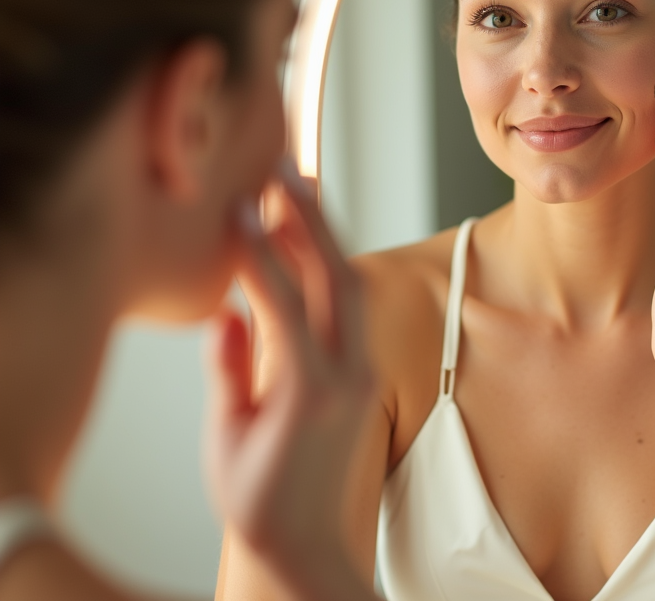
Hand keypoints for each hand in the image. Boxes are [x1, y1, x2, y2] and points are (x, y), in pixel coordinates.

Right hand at [204, 160, 374, 599]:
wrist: (308, 545)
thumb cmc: (260, 499)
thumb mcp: (227, 437)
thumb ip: (229, 371)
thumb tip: (230, 314)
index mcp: (308, 391)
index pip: (284, 301)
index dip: (259, 251)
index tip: (240, 209)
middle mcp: (348, 376)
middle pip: (336, 278)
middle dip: (311, 218)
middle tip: (285, 171)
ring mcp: (364, 374)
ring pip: (350, 287)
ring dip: (324, 237)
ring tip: (295, 192)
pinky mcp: (366, 376)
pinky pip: (351, 309)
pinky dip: (327, 269)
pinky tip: (304, 247)